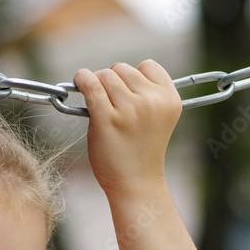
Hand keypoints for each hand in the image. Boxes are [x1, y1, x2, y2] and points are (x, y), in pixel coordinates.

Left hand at [73, 60, 181, 193]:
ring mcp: (130, 109)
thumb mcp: (155, 117)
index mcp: (170, 99)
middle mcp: (152, 101)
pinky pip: (90, 85)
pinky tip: (79, 82)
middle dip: (112, 82)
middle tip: (110, 106)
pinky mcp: (106, 118)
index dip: (134, 77)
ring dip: (97, 85)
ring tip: (100, 107)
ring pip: (105, 75)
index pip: (148, 66)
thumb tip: (112, 73)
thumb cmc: (140, 150)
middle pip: (122, 69)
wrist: (136, 183)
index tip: (126, 94)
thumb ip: (145, 94)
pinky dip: (81, 79)